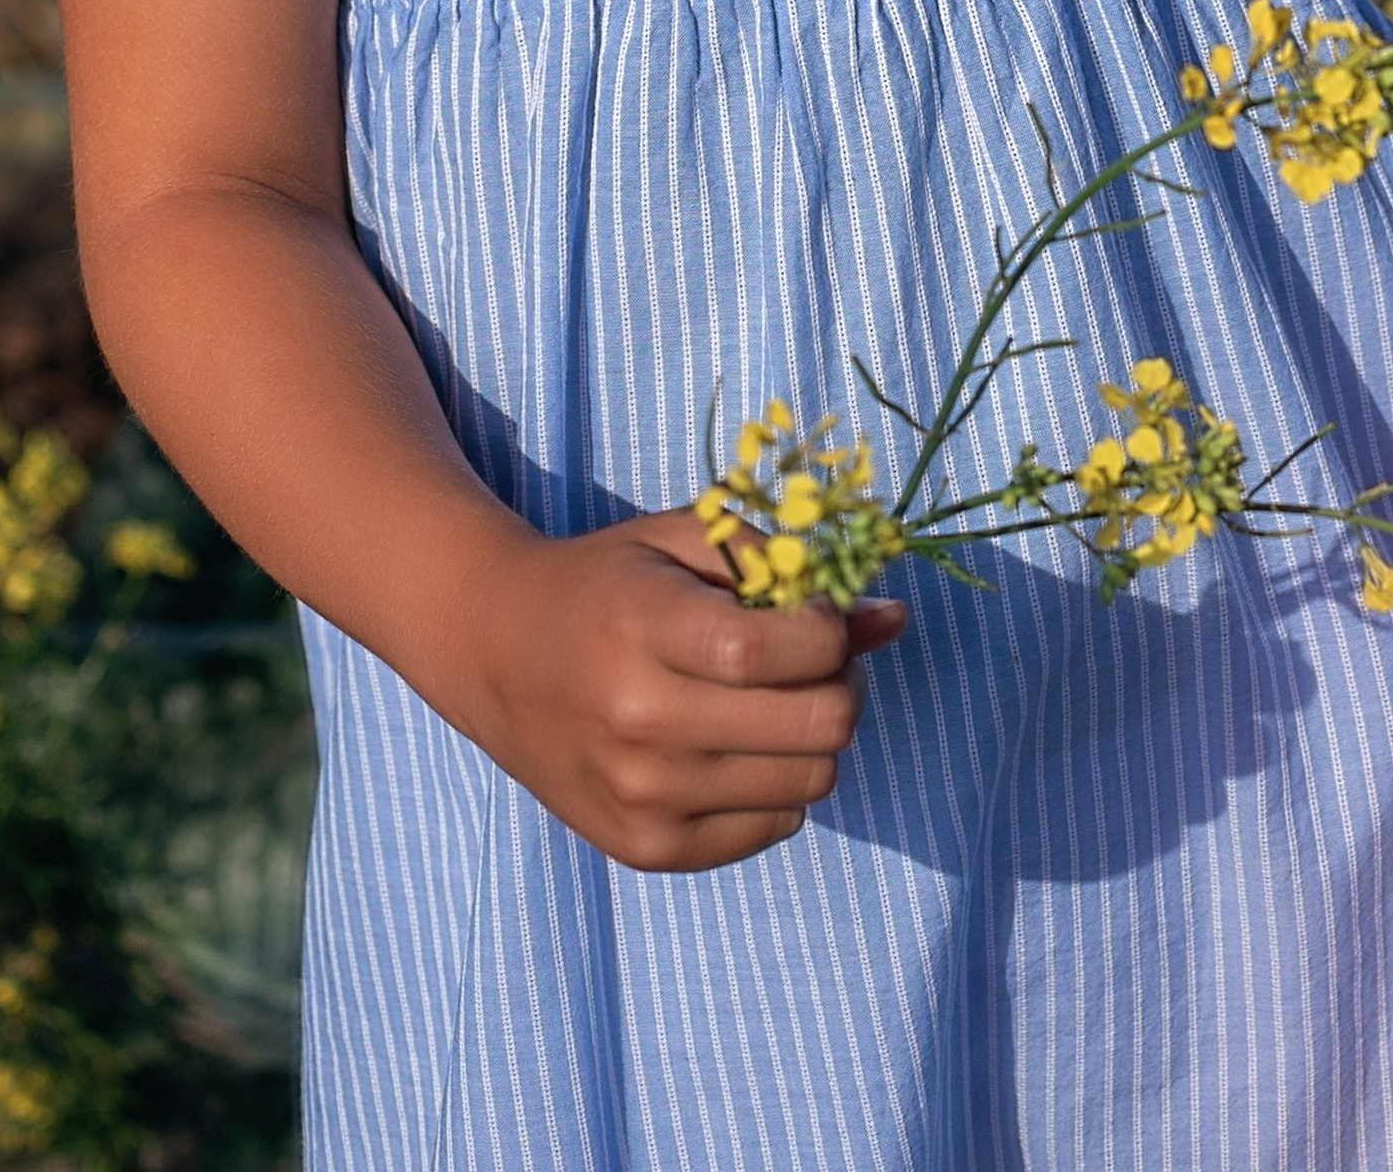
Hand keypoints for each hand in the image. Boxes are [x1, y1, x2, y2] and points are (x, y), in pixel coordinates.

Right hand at [448, 503, 905, 872]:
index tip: (818, 614)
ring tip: (777, 701)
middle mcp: (640, 723)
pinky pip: (774, 829)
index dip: (830, 629)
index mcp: (646, 630)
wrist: (497, 652)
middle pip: (818, 725)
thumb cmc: (606, 583)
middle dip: (840, 682)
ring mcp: (641, 797)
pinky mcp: (645, 848)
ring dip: (814, 736)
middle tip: (815, 659)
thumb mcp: (686, 543)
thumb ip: (789, 570)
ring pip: (810, 783)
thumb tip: (895, 618)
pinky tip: (740, 746)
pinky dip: (779, 786)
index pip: (778, 652)